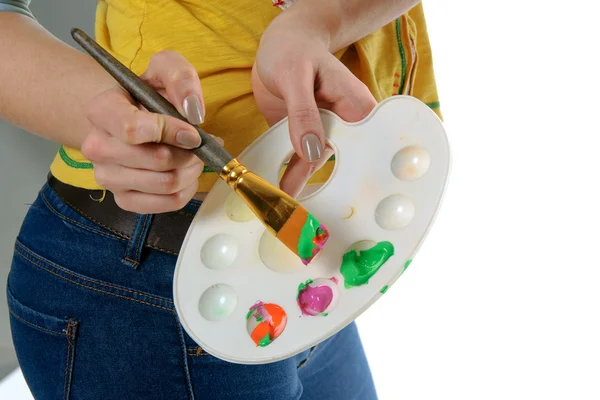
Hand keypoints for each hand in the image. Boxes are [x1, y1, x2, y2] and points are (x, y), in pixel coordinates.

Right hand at [81, 50, 217, 213]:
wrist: (134, 118)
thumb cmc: (150, 94)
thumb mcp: (166, 69)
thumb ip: (180, 78)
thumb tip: (193, 111)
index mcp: (100, 110)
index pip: (133, 129)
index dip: (171, 131)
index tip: (192, 131)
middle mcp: (96, 147)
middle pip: (157, 161)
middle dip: (190, 153)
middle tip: (199, 144)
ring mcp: (107, 177)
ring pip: (166, 183)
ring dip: (192, 170)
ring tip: (194, 155)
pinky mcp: (125, 199)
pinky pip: (168, 203)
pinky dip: (187, 189)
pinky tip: (186, 173)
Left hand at [252, 10, 376, 196]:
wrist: (280, 44)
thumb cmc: (293, 49)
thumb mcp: (294, 75)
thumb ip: (302, 112)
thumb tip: (311, 150)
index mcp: (355, 106)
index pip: (364, 144)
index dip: (358, 172)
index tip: (346, 198)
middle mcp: (344, 124)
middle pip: (343, 162)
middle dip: (330, 188)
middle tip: (311, 212)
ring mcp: (325, 132)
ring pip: (317, 165)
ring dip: (301, 184)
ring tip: (285, 207)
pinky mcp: (305, 137)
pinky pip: (299, 160)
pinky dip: (288, 175)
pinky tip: (278, 191)